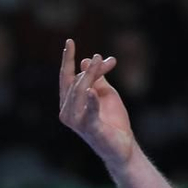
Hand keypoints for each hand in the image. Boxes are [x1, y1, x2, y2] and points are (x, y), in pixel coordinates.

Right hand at [59, 43, 135, 170]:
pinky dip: (91, 101)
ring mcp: (77, 122)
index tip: (70, 41)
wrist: (122, 146)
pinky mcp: (91, 129)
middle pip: (76, 81)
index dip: (67, 59)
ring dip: (91, 75)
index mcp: (69, 102)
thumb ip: (97, 77)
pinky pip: (89, 112)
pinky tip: (92, 91)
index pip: (65, 76)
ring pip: (81, 91)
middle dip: (90, 68)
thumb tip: (87, 59)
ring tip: (101, 61)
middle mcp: (67, 112)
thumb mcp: (105, 92)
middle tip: (102, 58)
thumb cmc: (111, 120)